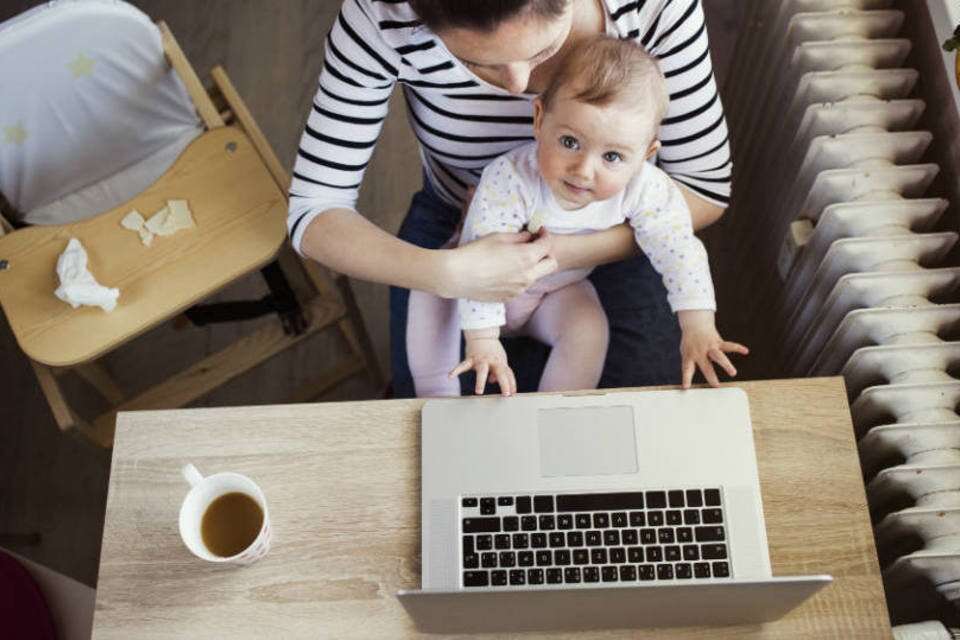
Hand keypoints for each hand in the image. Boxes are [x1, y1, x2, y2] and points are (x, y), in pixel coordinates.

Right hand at [440, 231, 556, 301]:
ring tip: (516, 258)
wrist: (456, 276)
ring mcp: (520, 289)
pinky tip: (505, 271)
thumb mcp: (498, 237)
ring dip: (533, 266)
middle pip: (551, 264)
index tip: (539, 231)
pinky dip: (520, 277)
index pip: (548, 245)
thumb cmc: (475, 253)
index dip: (545, 235)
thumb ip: (519, 237)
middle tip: (535, 246)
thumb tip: (529, 236)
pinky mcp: (510, 297)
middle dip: (547, 253)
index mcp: (526, 257)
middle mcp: (528, 275)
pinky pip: (522, 286)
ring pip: (537, 276)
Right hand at [449, 336, 516, 395]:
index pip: (508, 374)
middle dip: (504, 383)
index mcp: (500, 362)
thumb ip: (501, 372)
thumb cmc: (493, 351)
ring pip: (482, 371)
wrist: (482, 335)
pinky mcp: (470, 358)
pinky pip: (463, 365)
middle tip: (506, 394)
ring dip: (481, 382)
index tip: (512, 394)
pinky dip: (456, 371)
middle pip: (500, 372)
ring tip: (479, 392)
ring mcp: (481, 360)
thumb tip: (493, 381)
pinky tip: (450, 376)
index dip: (511, 384)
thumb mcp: (500, 360)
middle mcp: (492, 361)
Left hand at [677, 310, 748, 388]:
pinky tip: (745, 351)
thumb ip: (690, 365)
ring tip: (733, 373)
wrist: (695, 324)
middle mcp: (700, 353)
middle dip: (711, 376)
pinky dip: (737, 348)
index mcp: (690, 356)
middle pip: (706, 366)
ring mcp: (709, 347)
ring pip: (719, 356)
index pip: (687, 369)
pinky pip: (729, 345)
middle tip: (716, 386)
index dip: (686, 379)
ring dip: (726, 364)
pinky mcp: (718, 342)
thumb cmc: (690, 343)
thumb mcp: (686, 353)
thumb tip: (690, 384)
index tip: (686, 387)